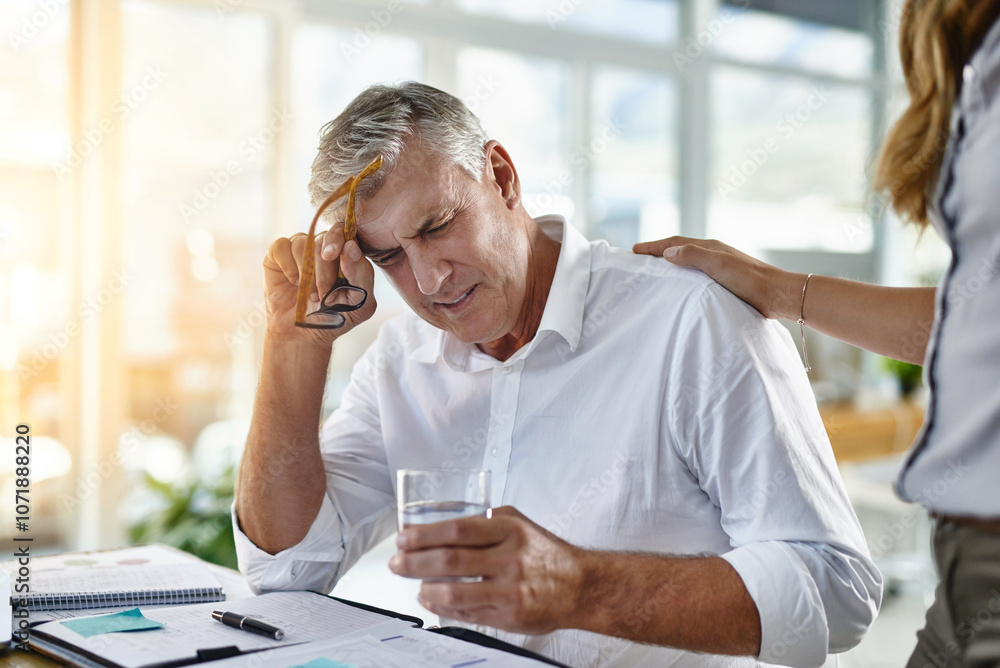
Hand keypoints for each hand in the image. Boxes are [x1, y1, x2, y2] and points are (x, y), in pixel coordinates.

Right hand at [262, 223, 376, 347]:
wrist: (304, 335)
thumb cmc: (335, 317)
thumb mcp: (361, 303)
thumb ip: (362, 274)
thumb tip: (350, 246)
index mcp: (346, 253)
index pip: (344, 231)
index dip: (338, 240)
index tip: (333, 255)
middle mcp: (323, 246)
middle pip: (323, 239)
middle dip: (324, 269)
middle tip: (324, 294)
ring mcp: (300, 248)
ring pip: (302, 242)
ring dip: (307, 272)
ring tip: (310, 294)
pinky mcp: (278, 255)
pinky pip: (281, 246)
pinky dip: (288, 266)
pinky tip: (294, 282)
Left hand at [389, 506, 585, 634]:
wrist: (580, 586)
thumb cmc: (545, 554)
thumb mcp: (520, 524)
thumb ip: (486, 521)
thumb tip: (443, 523)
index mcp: (510, 530)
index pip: (458, 529)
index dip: (425, 534)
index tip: (404, 538)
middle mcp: (510, 558)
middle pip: (450, 559)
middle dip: (415, 562)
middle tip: (397, 562)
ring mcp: (509, 589)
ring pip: (454, 590)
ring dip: (426, 588)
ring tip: (415, 585)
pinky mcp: (509, 614)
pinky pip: (467, 612)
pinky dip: (443, 607)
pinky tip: (433, 600)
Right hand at [632, 236, 801, 319]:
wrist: (777, 295)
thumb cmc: (749, 280)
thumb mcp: (718, 265)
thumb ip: (693, 255)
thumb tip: (668, 252)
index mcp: (710, 248)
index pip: (675, 243)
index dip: (653, 246)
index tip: (634, 251)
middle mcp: (714, 255)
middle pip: (680, 249)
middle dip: (659, 252)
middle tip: (641, 258)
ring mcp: (721, 268)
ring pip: (689, 262)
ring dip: (671, 264)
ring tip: (656, 272)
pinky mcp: (726, 282)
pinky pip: (697, 275)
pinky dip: (683, 276)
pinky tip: (683, 287)